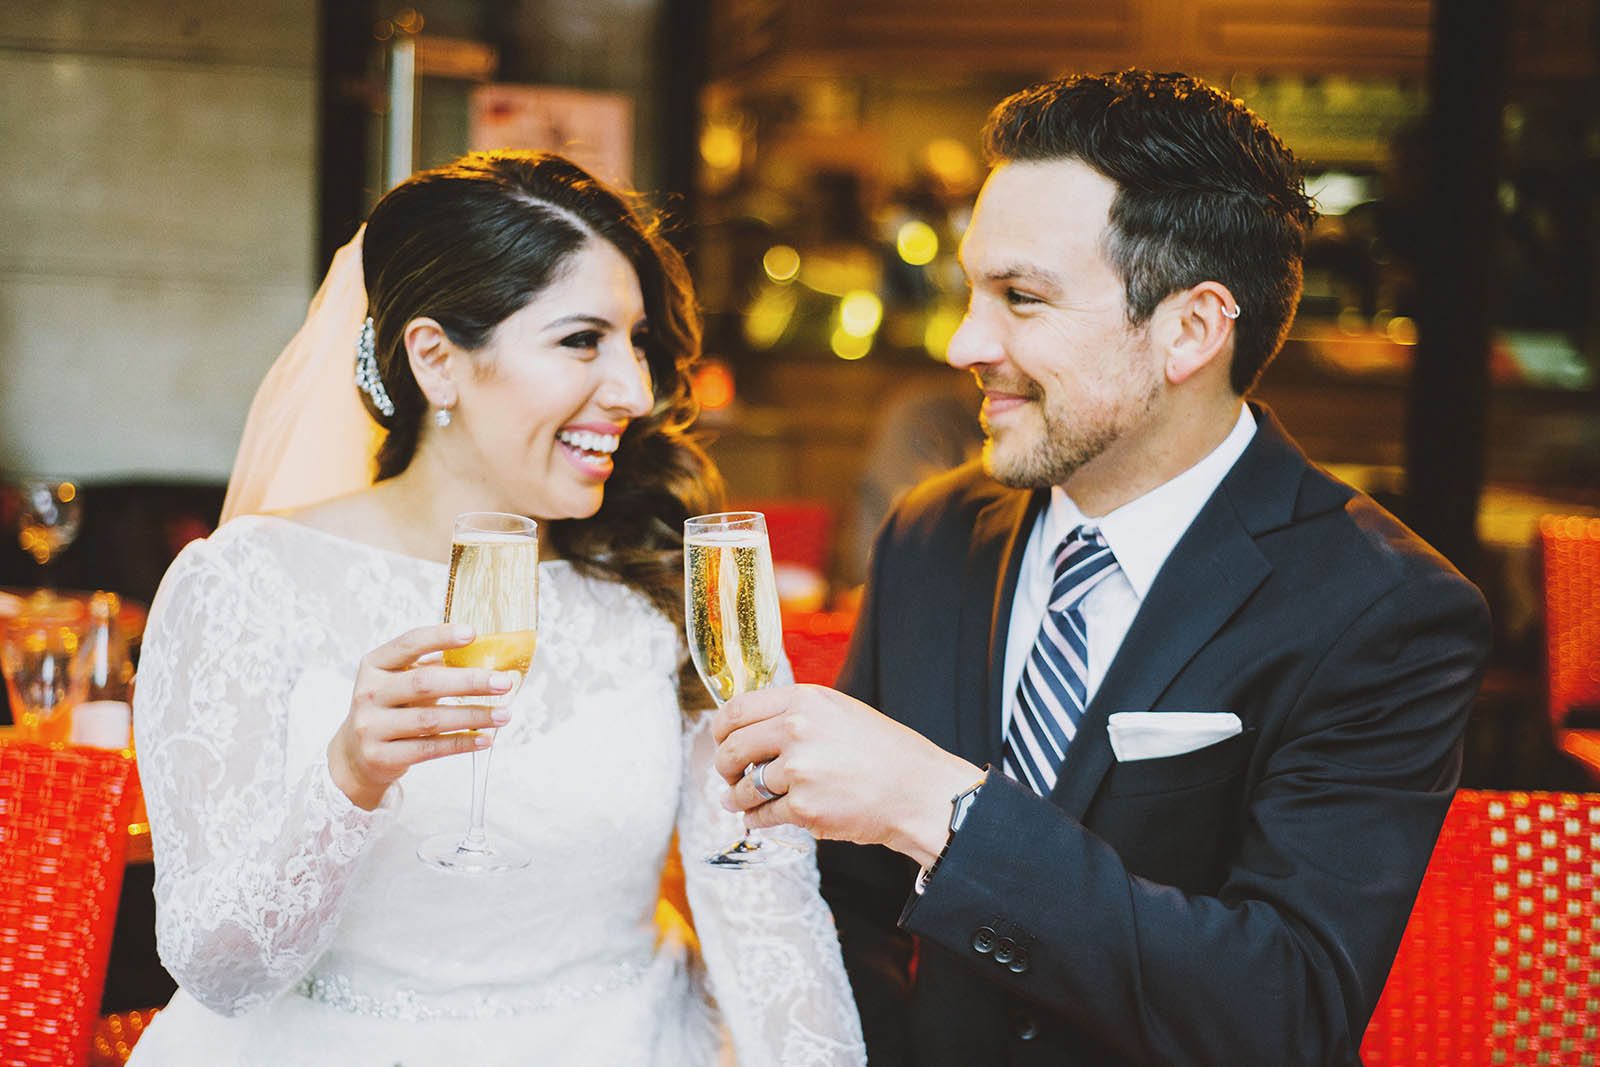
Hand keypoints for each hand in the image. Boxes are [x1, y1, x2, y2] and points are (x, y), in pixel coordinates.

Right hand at [328, 623, 514, 809]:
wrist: (355, 754)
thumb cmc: (392, 708)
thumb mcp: (402, 681)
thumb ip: (435, 668)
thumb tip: (487, 659)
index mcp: (374, 665)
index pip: (409, 644)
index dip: (440, 637)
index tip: (473, 634)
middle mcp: (368, 693)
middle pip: (424, 683)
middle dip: (469, 681)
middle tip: (504, 682)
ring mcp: (371, 726)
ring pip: (431, 720)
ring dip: (473, 716)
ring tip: (504, 714)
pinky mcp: (380, 756)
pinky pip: (429, 749)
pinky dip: (461, 743)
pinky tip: (485, 739)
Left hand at [712, 684, 982, 865]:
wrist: (917, 790)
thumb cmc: (881, 752)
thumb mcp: (838, 712)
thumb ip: (792, 716)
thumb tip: (742, 734)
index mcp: (804, 701)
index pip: (737, 709)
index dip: (721, 729)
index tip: (721, 741)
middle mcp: (797, 730)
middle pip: (732, 748)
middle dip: (725, 766)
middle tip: (729, 775)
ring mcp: (799, 770)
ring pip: (744, 786)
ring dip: (739, 797)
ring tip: (744, 800)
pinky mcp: (804, 807)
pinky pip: (761, 814)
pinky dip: (755, 818)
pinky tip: (758, 817)